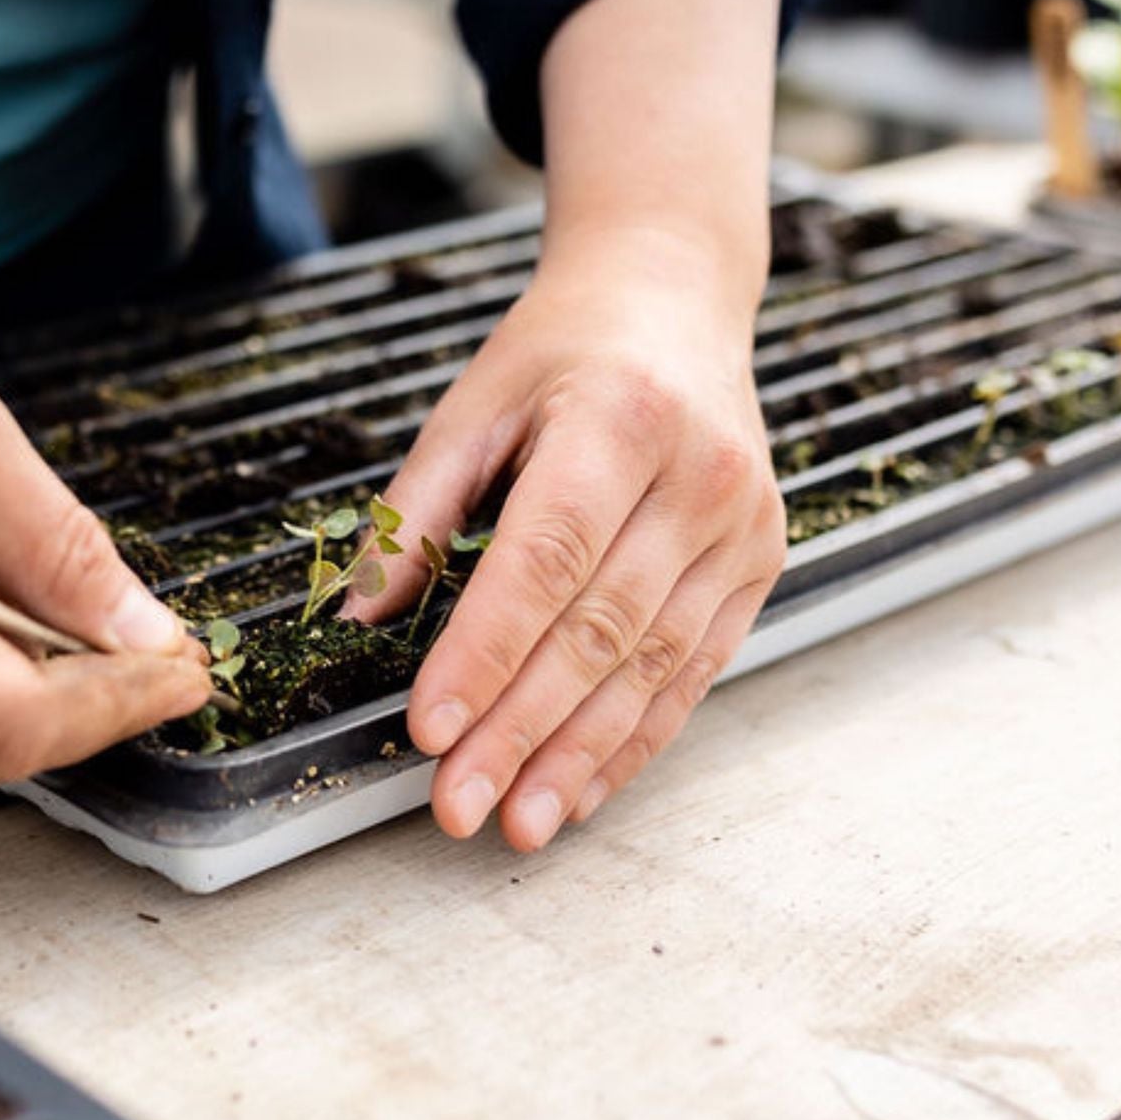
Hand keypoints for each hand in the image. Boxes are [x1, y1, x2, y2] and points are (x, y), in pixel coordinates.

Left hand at [348, 232, 785, 850]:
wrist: (674, 298)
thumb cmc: (561, 353)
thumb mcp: (470, 407)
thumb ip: (415, 514)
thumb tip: (359, 620)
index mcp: (617, 418)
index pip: (546, 557)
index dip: (486, 651)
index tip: (431, 728)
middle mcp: (697, 475)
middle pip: (600, 627)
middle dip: (523, 729)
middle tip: (457, 805)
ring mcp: (742, 524)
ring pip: (653, 664)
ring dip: (580, 755)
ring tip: (517, 821)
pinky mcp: (760, 563)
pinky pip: (694, 671)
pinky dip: (635, 739)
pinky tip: (582, 789)